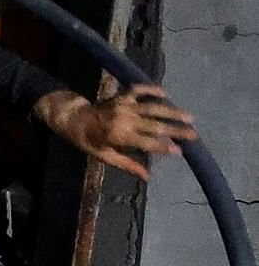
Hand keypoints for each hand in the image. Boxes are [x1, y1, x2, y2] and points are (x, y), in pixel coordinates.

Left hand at [40, 82, 198, 179]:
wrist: (72, 118)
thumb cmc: (88, 141)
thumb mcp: (104, 156)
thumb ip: (127, 165)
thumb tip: (148, 177)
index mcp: (119, 137)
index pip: (147, 143)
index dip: (164, 147)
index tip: (180, 151)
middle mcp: (124, 120)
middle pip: (156, 126)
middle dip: (176, 130)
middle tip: (194, 135)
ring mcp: (123, 105)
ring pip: (153, 107)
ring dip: (172, 111)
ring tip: (189, 116)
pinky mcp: (121, 95)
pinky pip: (139, 89)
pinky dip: (151, 89)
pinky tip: (165, 93)